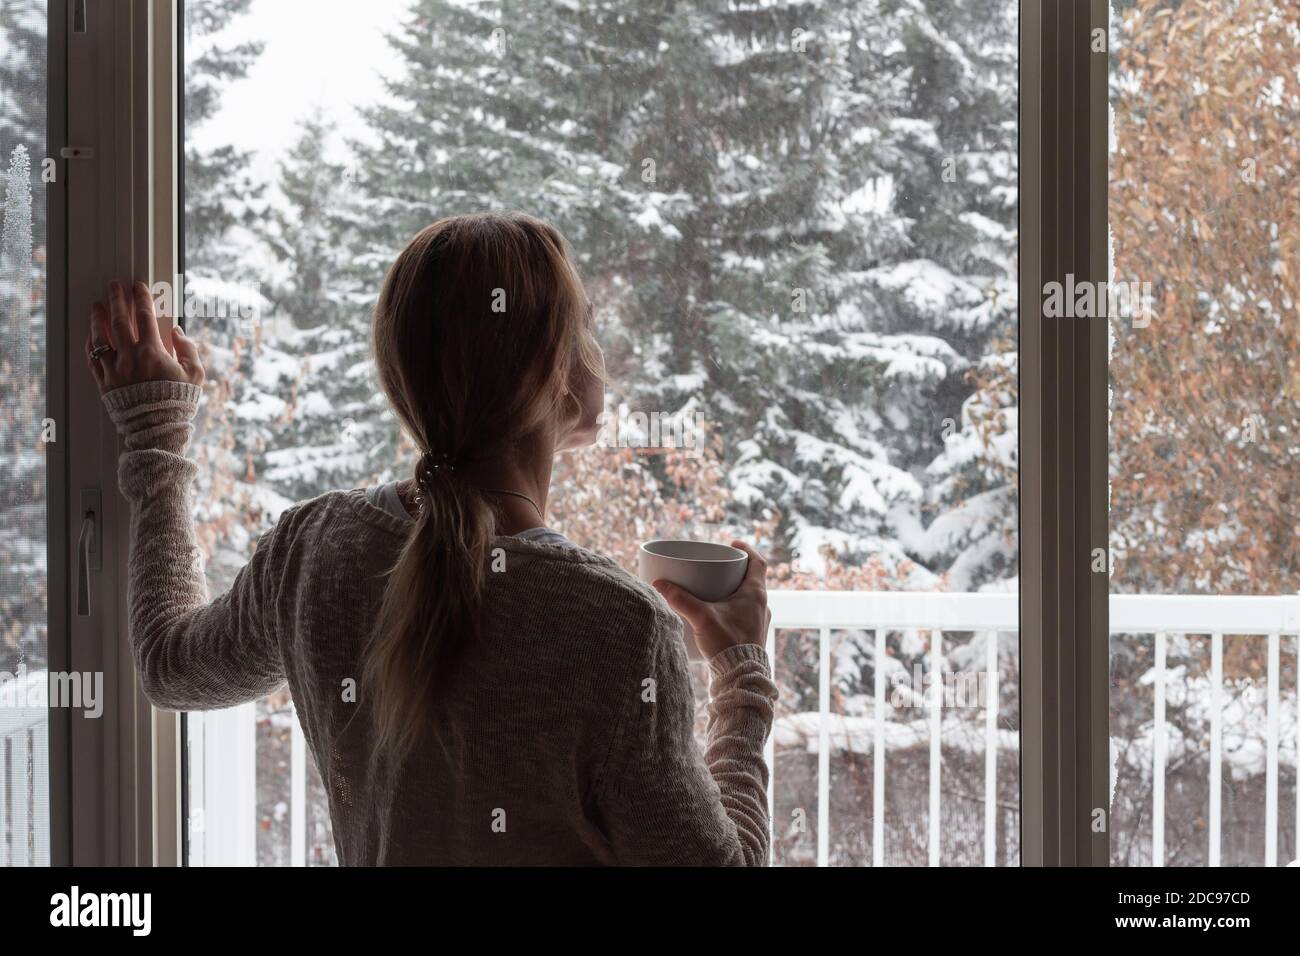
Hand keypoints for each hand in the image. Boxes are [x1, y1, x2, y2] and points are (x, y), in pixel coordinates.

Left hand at [85, 279, 203, 394]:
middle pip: (119, 321)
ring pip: (101, 338)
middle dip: (115, 300)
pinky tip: (91, 336)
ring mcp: (114, 370)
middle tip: (112, 286)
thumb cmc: (179, 402)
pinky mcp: (104, 383)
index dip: (141, 298)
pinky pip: (93, 359)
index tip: (137, 285)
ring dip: (98, 319)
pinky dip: (91, 345)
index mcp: (152, 352)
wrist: (158, 429)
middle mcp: (130, 357)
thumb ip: (188, 349)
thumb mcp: (195, 375)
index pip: (145, 317)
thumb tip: (177, 331)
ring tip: (97, 306)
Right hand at [653, 541, 771, 658]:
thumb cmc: (728, 644)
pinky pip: (745, 615)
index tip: (733, 544)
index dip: (747, 550)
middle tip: (718, 567)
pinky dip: (733, 609)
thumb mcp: (702, 617)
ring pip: (749, 598)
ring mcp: (759, 622)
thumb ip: (680, 600)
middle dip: (735, 571)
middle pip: (752, 579)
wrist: (741, 677)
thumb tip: (658, 584)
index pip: (758, 563)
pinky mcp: (753, 636)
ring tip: (715, 590)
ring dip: (734, 591)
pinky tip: (718, 616)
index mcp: (755, 594)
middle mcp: (762, 606)